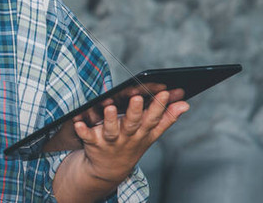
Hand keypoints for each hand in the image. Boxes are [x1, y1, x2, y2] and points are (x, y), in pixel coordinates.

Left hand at [72, 90, 188, 184]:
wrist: (109, 170)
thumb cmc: (132, 143)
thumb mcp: (151, 134)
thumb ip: (167, 118)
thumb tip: (185, 103)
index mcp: (143, 132)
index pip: (153, 119)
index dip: (160, 107)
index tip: (166, 92)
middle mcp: (128, 136)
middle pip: (133, 123)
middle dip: (136, 111)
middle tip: (137, 96)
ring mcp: (110, 140)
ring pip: (111, 130)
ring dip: (110, 119)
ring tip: (109, 107)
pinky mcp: (93, 142)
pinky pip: (87, 136)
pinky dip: (83, 130)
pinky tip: (78, 122)